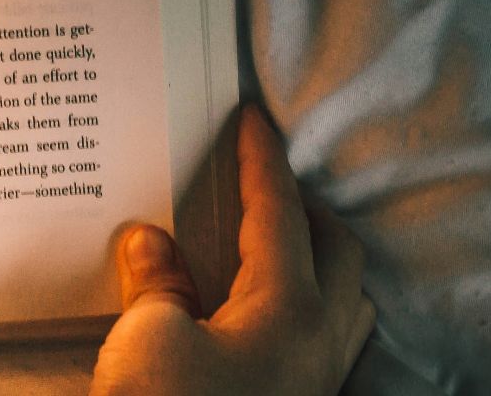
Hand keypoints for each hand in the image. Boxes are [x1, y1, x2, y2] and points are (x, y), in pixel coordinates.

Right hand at [90, 105, 375, 395]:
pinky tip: (258, 317)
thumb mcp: (149, 339)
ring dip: (315, 263)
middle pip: (337, 255)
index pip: (282, 214)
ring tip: (272, 244)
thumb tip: (152, 243)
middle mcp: (319, 343)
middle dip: (306, 210)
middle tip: (266, 182)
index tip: (256, 121)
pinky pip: (318, 341)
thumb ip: (157, 283)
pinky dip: (299, 308)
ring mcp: (314, 384)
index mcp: (291, 308)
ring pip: (341, 303)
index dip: (263, 163)